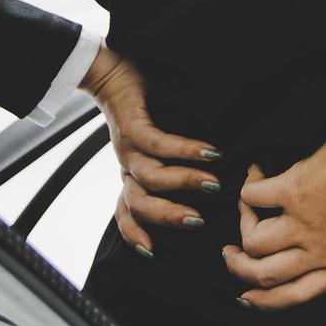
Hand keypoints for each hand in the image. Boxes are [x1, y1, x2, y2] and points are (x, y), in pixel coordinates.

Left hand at [80, 44, 222, 257]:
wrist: (111, 70)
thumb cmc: (140, 106)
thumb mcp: (151, 141)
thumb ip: (169, 162)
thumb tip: (211, 179)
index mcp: (129, 173)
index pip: (126, 211)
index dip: (135, 234)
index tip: (152, 254)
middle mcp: (126, 164)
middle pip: (139, 204)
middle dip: (168, 216)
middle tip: (199, 221)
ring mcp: (128, 147)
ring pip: (151, 178)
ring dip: (183, 183)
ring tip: (214, 183)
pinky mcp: (134, 125)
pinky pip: (160, 145)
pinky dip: (186, 150)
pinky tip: (210, 151)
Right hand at [225, 114, 325, 309]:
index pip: (298, 295)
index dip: (268, 302)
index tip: (248, 298)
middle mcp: (320, 249)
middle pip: (264, 276)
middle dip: (240, 270)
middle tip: (231, 257)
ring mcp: (303, 222)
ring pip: (254, 241)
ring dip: (240, 227)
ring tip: (240, 213)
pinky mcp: (292, 189)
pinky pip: (254, 196)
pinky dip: (249, 186)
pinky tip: (255, 174)